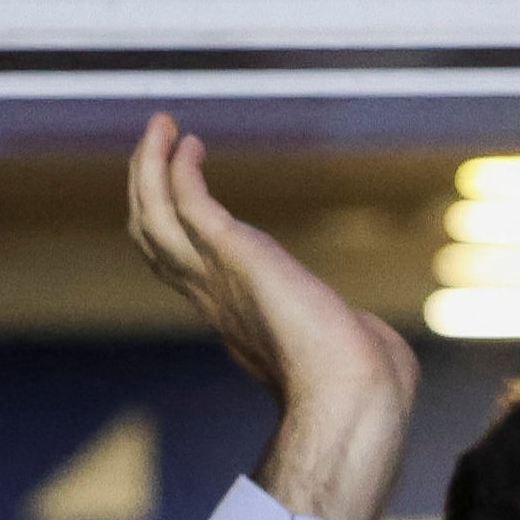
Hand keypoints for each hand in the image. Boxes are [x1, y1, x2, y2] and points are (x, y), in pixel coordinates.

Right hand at [125, 113, 418, 519]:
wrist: (354, 394)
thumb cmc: (364, 385)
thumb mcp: (342, 346)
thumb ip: (343, 333)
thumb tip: (375, 338)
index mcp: (232, 316)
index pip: (178, 265)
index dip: (168, 224)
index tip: (178, 186)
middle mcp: (212, 295)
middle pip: (151, 237)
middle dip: (145, 188)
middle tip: (155, 141)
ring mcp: (216, 277)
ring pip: (153, 217)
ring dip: (148, 168)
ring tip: (161, 125)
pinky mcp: (234, 254)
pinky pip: (187, 203)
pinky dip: (179, 170)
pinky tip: (190, 143)